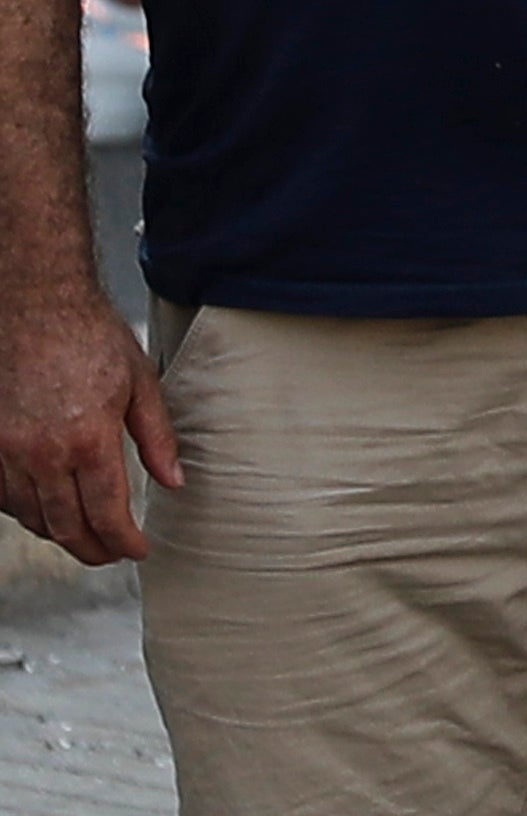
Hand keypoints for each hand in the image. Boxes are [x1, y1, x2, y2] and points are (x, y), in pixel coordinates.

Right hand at [0, 283, 175, 568]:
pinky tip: (48, 510)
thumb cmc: (91, 338)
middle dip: (93, 550)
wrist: (35, 307)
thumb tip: (174, 481)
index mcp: (88, 440)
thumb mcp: (140, 383)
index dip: (123, 541)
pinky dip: (27, 513)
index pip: (106, 513)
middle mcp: (43, 454)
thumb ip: (157, 438)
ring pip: (32, 518)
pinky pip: (5, 498)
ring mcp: (9, 452)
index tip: (138, 550)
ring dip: (60, 534)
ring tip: (86, 536)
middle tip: (112, 554)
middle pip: (66, 527)